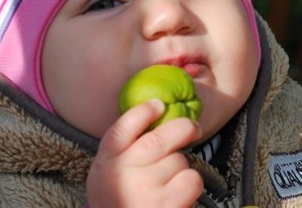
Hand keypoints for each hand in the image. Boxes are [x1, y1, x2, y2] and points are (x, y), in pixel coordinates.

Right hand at [86, 99, 203, 206]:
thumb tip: (156, 111)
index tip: (158, 104)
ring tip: (167, 182)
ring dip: (181, 166)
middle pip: (159, 139)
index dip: (143, 112)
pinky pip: (192, 179)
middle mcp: (123, 174)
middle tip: (194, 128)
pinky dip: (191, 182)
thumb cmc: (118, 196)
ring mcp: (144, 189)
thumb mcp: (109, 170)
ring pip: (179, 160)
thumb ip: (124, 147)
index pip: (122, 128)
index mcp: (107, 160)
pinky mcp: (165, 205)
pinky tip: (179, 192)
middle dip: (184, 128)